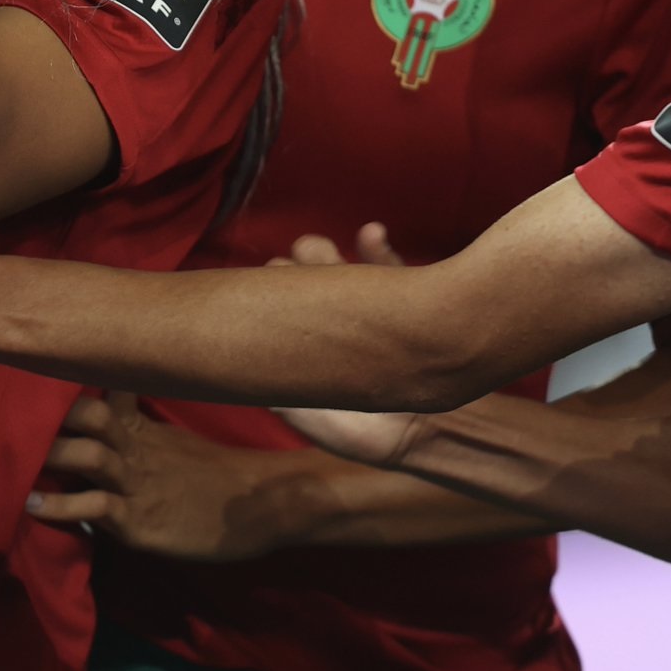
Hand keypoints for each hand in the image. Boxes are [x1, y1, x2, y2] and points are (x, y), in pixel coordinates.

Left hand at [24, 392, 300, 561]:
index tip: (35, 367)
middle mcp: (137, 448)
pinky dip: (61, 505)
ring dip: (50, 454)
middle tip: (10, 416)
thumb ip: (136, 428)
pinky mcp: (140, 520)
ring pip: (89, 454)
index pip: (107, 388)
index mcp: (144, 426)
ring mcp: (138, 482)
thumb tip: (101, 417)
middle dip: (51, 414)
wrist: (257, 505)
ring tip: (10, 459)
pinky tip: (32, 505)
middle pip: (90, 414)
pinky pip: (95, 506)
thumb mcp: (173, 441)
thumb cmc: (214, 477)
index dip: (73, 379)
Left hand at [270, 223, 424, 468]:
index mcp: (309, 342)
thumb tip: (247, 374)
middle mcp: (336, 320)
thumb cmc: (363, 430)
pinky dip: (377, 245)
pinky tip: (372, 233)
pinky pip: (390, 264)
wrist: (424, 437)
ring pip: (339, 264)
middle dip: (296, 263)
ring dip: (326, 251)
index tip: (265, 285)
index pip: (282, 302)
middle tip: (294, 265)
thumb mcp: (311, 416)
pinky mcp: (408, 301)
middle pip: (307, 275)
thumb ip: (282, 394)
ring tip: (323, 252)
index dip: (269, 288)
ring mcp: (369, 308)